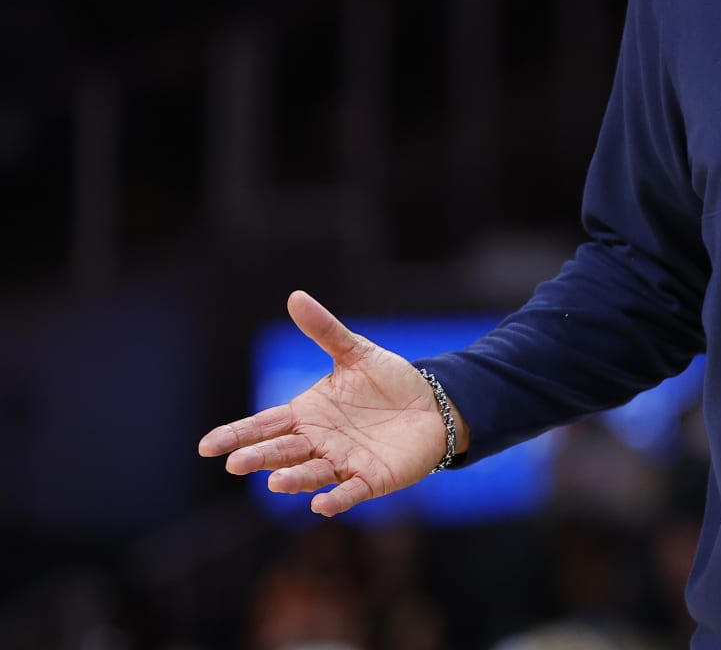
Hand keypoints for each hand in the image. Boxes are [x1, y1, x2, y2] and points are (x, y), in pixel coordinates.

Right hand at [198, 290, 452, 516]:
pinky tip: (321, 504)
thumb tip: (296, 296)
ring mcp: (343, 462)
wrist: (433, 403)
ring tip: (275, 483)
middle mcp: (319, 442)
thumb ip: (325, 330)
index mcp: (307, 414)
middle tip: (236, 464)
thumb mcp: (356, 352)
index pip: (264, 426)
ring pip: (311, 473)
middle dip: (259, 458)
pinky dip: (336, 499)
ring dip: (294, 479)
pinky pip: (350, 492)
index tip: (207, 446)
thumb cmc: (388, 381)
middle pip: (282, 451)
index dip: (236, 435)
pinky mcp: (372, 478)